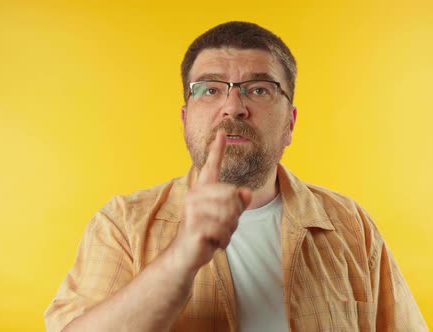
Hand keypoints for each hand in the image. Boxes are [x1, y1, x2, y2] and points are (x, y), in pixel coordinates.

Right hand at [169, 130, 251, 273]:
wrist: (186, 254)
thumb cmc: (207, 232)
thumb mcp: (226, 217)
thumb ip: (237, 204)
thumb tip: (246, 193)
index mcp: (202, 189)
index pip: (211, 166)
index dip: (217, 149)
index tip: (221, 132)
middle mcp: (195, 195)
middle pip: (233, 196)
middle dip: (235, 216)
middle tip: (223, 227)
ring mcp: (192, 210)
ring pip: (229, 215)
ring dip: (229, 230)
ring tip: (217, 235)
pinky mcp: (194, 226)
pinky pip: (222, 231)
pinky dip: (223, 241)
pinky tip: (213, 243)